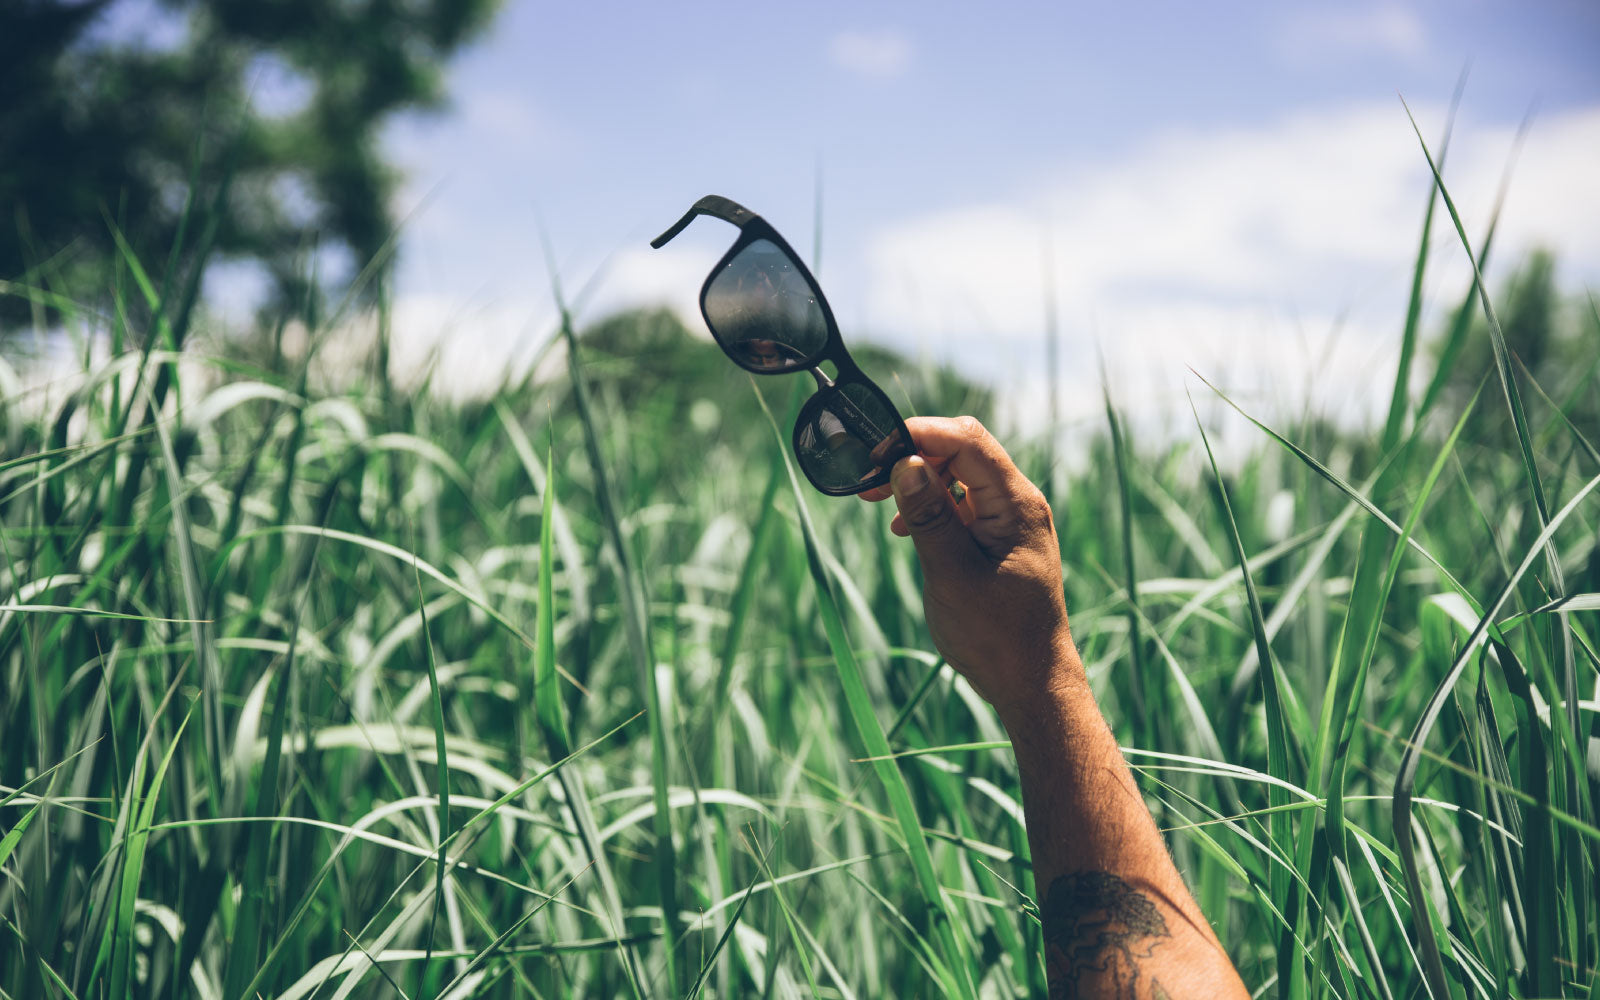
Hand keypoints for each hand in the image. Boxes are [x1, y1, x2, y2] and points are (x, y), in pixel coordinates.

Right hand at [860, 416, 1079, 717]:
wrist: (1032, 682)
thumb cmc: (997, 637)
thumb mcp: (953, 575)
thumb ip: (930, 516)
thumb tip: (906, 463)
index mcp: (1015, 504)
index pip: (966, 440)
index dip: (917, 435)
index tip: (875, 456)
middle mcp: (1019, 502)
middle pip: (963, 450)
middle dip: (913, 455)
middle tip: (869, 483)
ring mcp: (1012, 520)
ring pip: (961, 475)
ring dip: (919, 481)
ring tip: (881, 506)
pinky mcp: (1001, 538)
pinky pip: (964, 503)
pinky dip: (932, 506)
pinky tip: (906, 529)